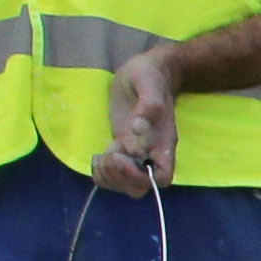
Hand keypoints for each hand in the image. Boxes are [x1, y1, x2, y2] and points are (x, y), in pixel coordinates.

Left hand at [97, 45, 182, 193]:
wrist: (145, 73)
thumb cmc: (151, 77)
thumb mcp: (150, 85)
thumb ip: (149, 105)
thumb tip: (138, 128)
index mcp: (163, 143)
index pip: (161, 178)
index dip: (140, 176)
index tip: (124, 156)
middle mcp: (150, 154)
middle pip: (139, 187)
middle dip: (120, 177)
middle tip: (109, 154)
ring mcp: (134, 154)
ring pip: (124, 185)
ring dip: (108, 176)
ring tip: (102, 155)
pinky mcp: (120, 150)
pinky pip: (112, 175)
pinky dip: (101, 173)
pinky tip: (97, 156)